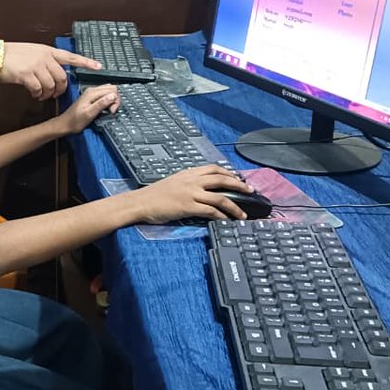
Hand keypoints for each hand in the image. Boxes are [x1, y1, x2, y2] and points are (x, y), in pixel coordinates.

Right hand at [0, 43, 101, 100]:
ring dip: (48, 94)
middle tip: (56, 93)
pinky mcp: (26, 75)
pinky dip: (38, 94)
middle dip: (61, 88)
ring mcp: (35, 65)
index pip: (71, 56)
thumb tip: (53, 70)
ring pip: (51, 85)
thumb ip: (44, 59)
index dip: (85, 62)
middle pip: (62, 77)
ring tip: (42, 95)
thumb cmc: (11, 55)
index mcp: (47, 50)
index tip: (98, 66)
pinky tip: (34, 94)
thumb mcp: (32, 51)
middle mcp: (44, 57)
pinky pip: (38, 89)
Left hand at [58, 84, 118, 133]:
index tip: (111, 111)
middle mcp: (92, 90)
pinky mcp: (91, 98)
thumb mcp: (89, 114)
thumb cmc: (76, 121)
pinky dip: (107, 101)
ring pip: (109, 91)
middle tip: (111, 111)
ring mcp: (91, 93)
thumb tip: (113, 96)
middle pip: (112, 88)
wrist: (65, 124)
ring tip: (108, 110)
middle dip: (115, 99)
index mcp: (92, 93)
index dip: (115, 100)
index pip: (112, 90)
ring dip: (112, 100)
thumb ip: (101, 104)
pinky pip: (104, 95)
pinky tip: (104, 109)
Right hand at [129, 166, 252, 224]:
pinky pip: (211, 210)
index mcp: (187, 173)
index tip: (237, 178)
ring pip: (220, 196)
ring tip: (243, 213)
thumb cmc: (152, 196)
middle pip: (222, 179)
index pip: (213, 169)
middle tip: (250, 191)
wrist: (139, 203)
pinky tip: (227, 220)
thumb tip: (199, 191)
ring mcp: (191, 193)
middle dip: (239, 185)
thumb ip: (186, 184)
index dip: (228, 173)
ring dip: (235, 206)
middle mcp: (191, 181)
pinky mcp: (188, 206)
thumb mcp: (172, 183)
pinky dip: (222, 216)